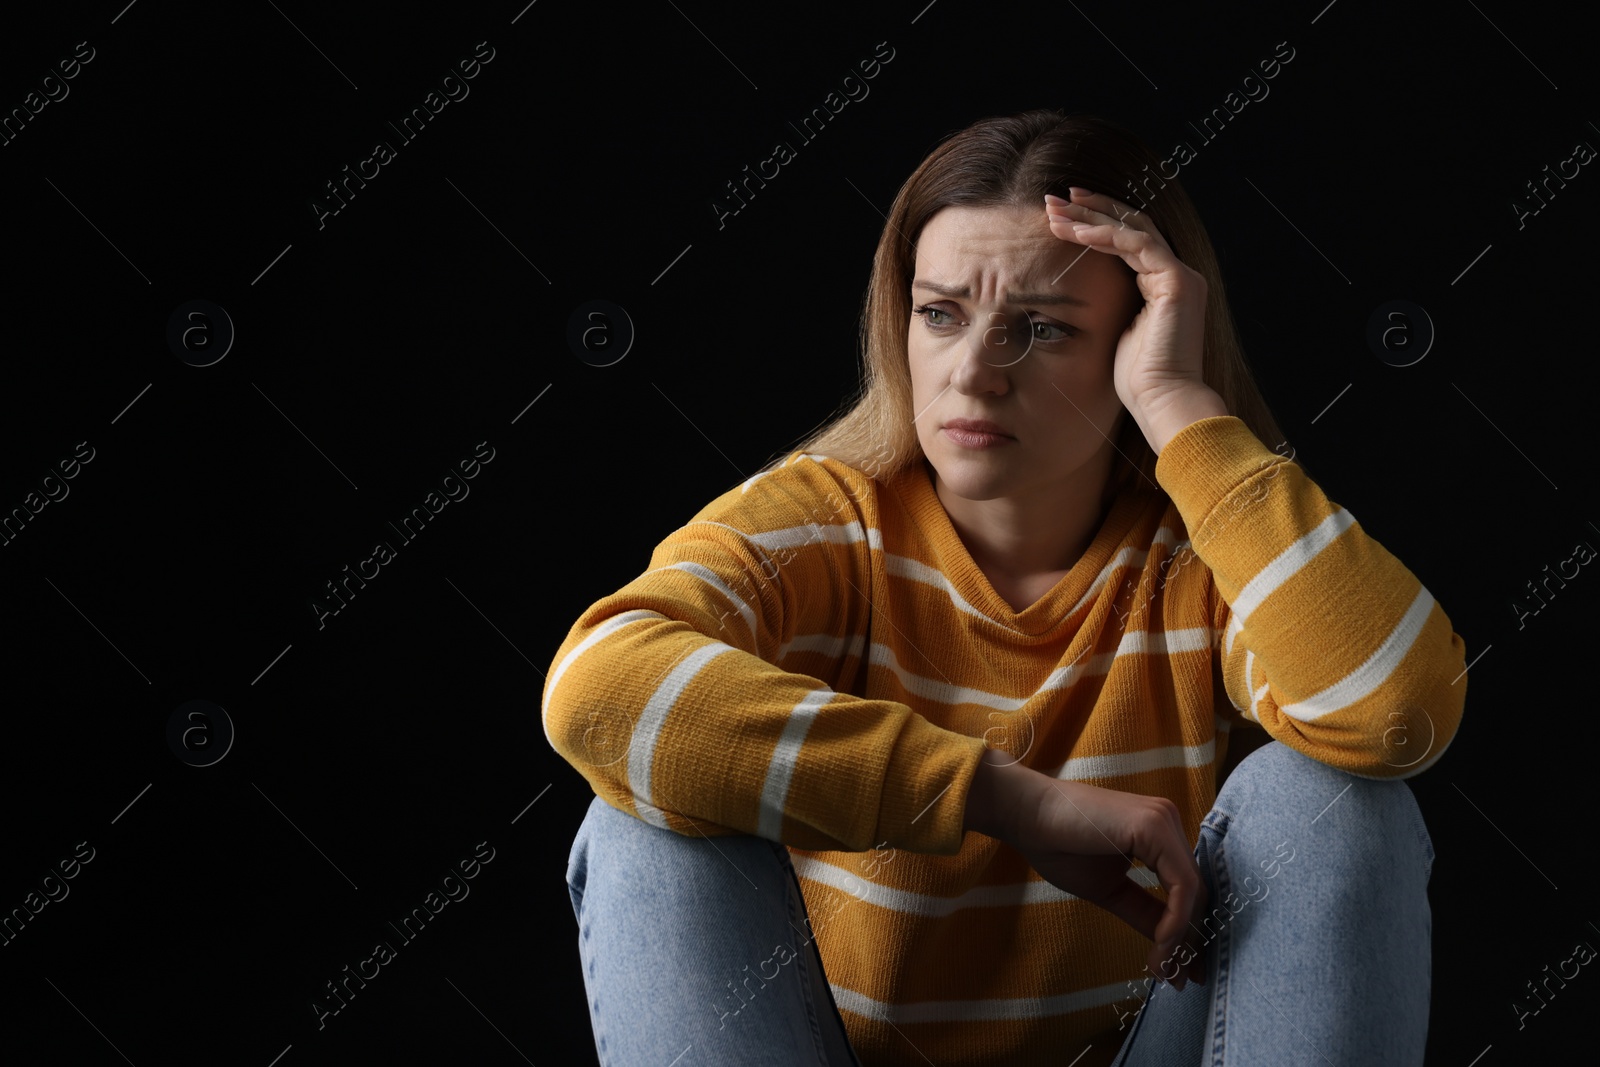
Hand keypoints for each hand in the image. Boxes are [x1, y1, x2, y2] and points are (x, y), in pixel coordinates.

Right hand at [968, 753, 1207, 987]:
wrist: (1024, 815)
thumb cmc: (1057, 846)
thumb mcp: (1109, 890)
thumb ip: (1144, 912)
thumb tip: (1172, 946)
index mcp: (1158, 833)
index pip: (1187, 888)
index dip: (1188, 932)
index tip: (1179, 971)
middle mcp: (1168, 821)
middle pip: (1196, 890)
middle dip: (1190, 940)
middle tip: (1179, 979)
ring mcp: (1163, 821)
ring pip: (1193, 891)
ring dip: (1181, 937)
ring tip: (1164, 970)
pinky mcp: (1154, 826)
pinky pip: (1181, 884)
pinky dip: (1175, 920)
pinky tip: (1160, 944)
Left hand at [1042, 188, 1209, 425]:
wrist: (1162, 401)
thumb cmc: (1137, 380)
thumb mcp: (1115, 332)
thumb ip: (1108, 306)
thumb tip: (1077, 297)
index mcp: (1162, 285)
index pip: (1128, 239)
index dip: (1095, 222)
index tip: (1062, 215)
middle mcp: (1175, 274)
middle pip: (1130, 225)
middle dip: (1090, 209)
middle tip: (1055, 198)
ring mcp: (1180, 275)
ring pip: (1132, 228)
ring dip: (1091, 216)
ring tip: (1056, 210)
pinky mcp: (1176, 281)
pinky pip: (1136, 245)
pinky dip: (1105, 235)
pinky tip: (1076, 231)